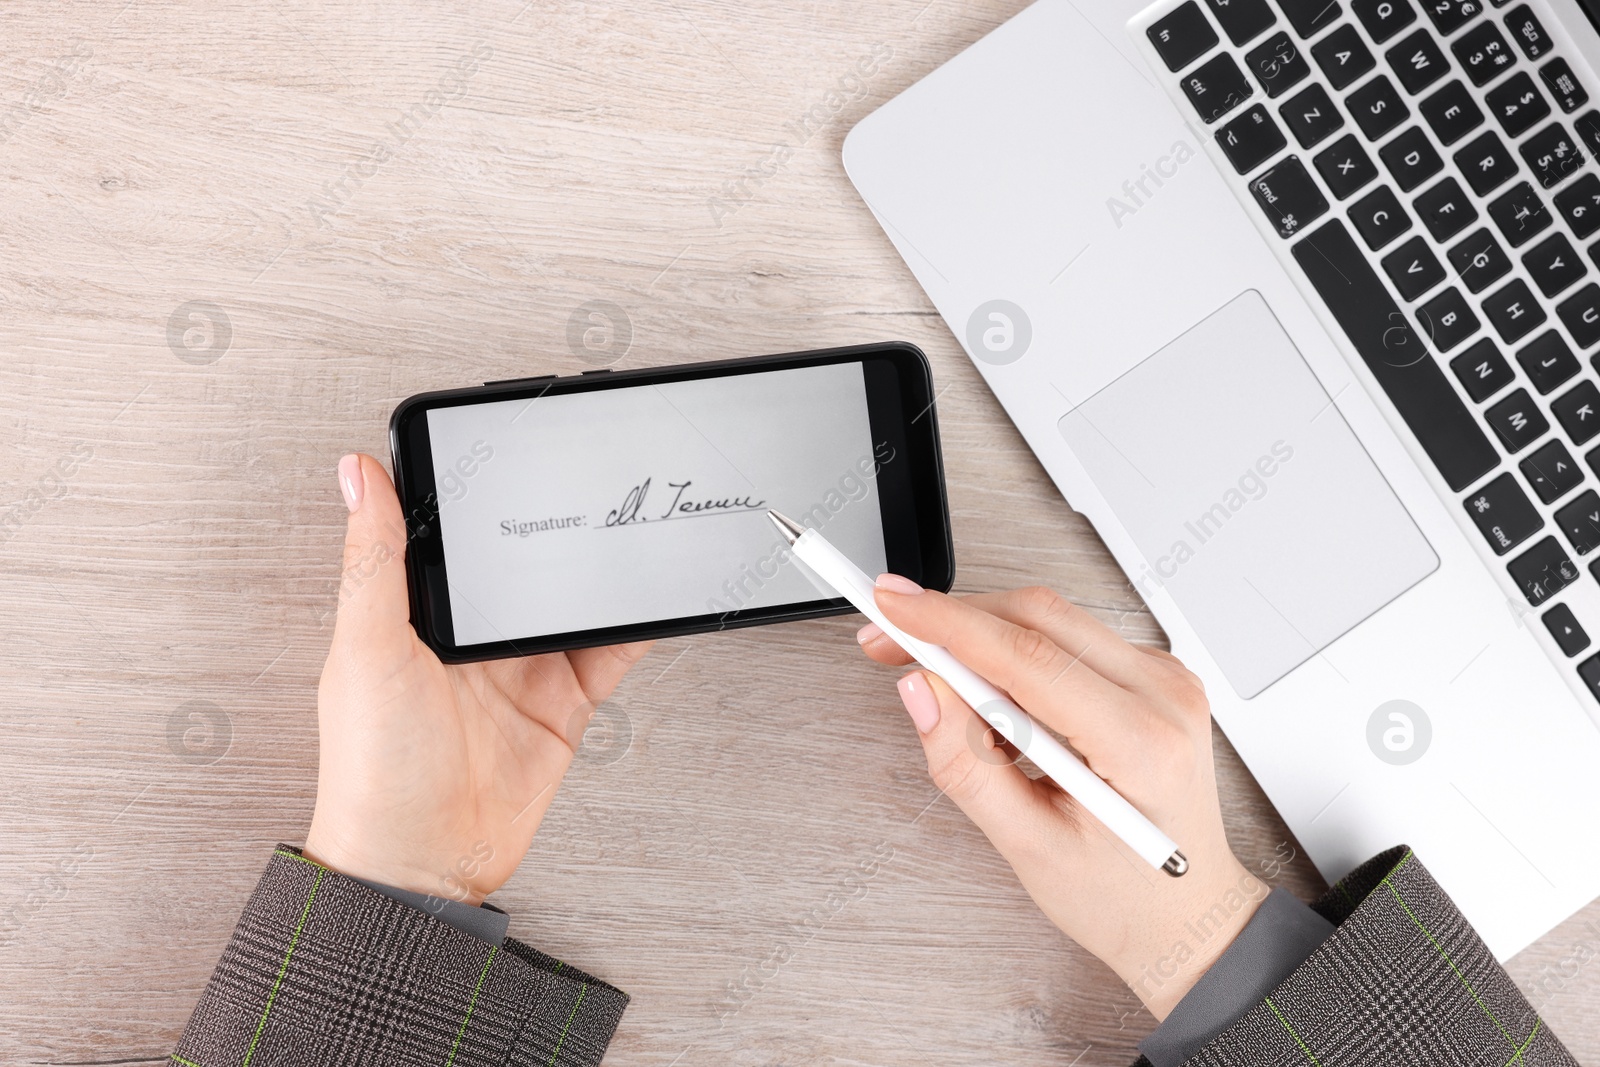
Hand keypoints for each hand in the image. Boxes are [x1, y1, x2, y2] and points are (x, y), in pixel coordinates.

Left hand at [304, 454, 651, 904]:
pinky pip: (610, 652)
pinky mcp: (564, 703)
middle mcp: (471, 634)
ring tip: (629, 527)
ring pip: (573, 598)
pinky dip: (634, 626)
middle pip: (525, 562)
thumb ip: (374, 561)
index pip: (453, 532)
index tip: (506, 449)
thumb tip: (357, 474)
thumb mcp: (366, 649)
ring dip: (598, 571)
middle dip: (554, 526)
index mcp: (416, 610)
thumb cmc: (373, 770)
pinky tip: (650, 598)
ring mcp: (522, 668)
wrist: (424, 864)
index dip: (478, 493)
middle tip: (588, 481)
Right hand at [857, 578, 1262, 1019]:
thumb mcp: (1030, 848)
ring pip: (1051, 620)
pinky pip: (1069, 638)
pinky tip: (1000, 709)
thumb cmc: (1124, 896)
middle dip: (953, 622)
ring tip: (948, 696)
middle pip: (1038, 619)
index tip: (893, 607)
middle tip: (891, 641)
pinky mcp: (1152, 674)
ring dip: (983, 640)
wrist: (1186, 914)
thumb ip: (967, 767)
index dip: (949, 623)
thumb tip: (922, 693)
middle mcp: (1164, 696)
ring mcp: (1164, 678)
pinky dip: (1017, 658)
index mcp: (1140, 743)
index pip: (1028, 656)